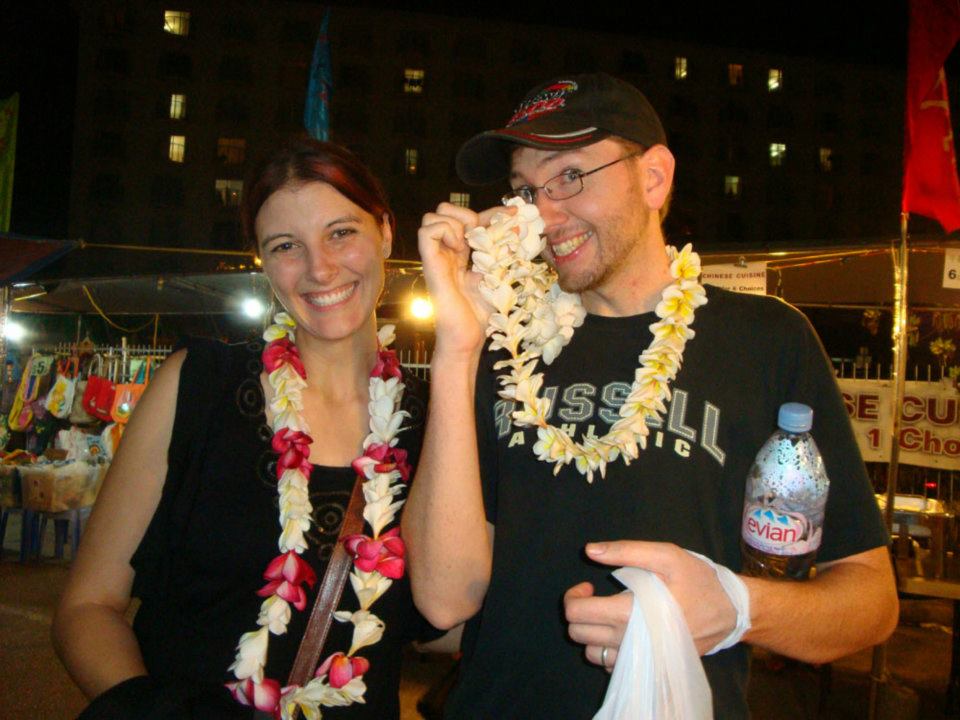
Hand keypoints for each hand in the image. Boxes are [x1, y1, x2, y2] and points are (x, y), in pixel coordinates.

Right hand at [417, 202, 514, 356]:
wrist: (467, 336)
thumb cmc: (480, 313)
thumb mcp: (497, 274)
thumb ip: (502, 250)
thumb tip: (515, 226)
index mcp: (461, 253)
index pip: (471, 219)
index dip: (491, 213)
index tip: (513, 215)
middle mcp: (446, 251)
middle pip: (443, 210)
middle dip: (466, 214)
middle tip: (480, 235)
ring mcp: (436, 257)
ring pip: (432, 217)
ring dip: (454, 223)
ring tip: (466, 245)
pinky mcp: (430, 264)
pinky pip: (426, 232)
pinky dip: (445, 232)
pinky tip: (458, 249)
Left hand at [564, 541, 736, 669]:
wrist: (729, 612)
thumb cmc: (697, 581)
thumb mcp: (666, 556)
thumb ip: (626, 551)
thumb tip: (590, 550)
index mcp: (628, 613)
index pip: (577, 614)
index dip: (574, 596)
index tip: (589, 585)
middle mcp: (628, 641)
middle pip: (577, 634)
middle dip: (579, 612)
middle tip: (595, 596)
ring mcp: (637, 658)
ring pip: (590, 653)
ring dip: (590, 632)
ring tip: (606, 614)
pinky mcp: (647, 666)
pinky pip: (610, 665)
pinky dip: (606, 648)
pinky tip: (619, 630)